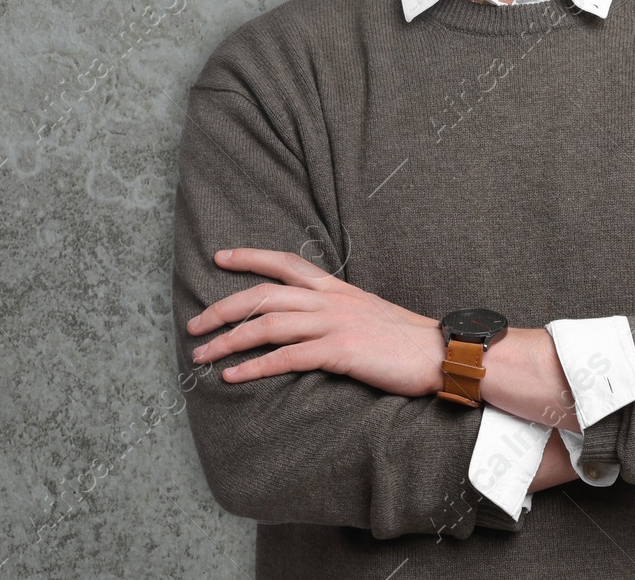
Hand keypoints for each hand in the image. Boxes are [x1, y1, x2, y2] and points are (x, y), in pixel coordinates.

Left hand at [185, 248, 445, 397]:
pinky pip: (287, 357)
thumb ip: (337, 311)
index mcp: (336, 289)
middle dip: (222, 308)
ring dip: (228, 341)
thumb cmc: (406, 340)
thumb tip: (310, 321)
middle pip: (263, 296)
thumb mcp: (368, 313)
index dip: (250, 257)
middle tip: (193, 325)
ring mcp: (334, 324)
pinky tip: (234, 377)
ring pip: (267, 325)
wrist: (440, 352)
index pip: (285, 263)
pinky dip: (255, 367)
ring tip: (201, 355)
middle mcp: (330, 301)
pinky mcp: (340, 352)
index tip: (219, 256)